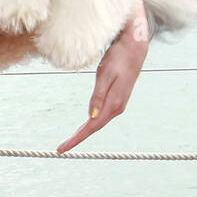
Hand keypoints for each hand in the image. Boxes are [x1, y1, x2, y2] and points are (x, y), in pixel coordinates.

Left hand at [56, 0, 149, 152]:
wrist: (135, 47)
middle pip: (94, 127)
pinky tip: (85, 126)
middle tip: (61, 148)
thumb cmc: (119, 58)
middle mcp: (116, 107)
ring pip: (97, 122)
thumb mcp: (105, 74)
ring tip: (70, 141)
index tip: (63, 148)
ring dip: (84, 132)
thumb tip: (90, 116)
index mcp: (113, 103)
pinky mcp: (115, 98)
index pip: (92, 126)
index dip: (77, 138)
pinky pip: (100, 115)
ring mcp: (117, 103)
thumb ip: (98, 96)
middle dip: (78, 138)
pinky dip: (91, 123)